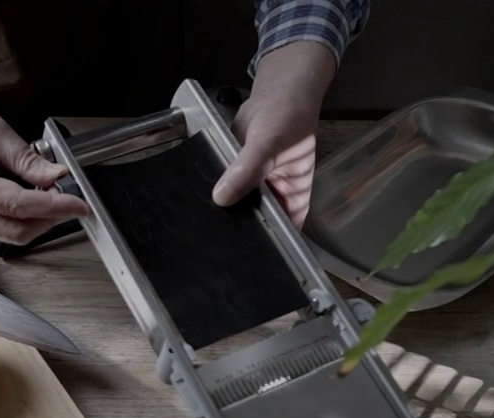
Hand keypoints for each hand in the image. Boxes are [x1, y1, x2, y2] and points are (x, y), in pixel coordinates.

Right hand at [0, 55, 86, 243]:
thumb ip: (26, 159)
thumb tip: (56, 177)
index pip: (16, 205)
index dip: (52, 207)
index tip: (78, 204)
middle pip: (15, 231)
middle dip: (48, 220)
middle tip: (69, 199)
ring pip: (9, 233)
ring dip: (37, 220)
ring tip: (54, 195)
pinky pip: (0, 224)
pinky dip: (23, 216)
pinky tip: (35, 196)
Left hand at [212, 42, 337, 227]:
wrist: (277, 91)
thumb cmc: (288, 117)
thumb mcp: (269, 145)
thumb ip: (247, 171)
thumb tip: (222, 196)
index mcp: (294, 200)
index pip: (281, 232)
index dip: (263, 243)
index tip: (239, 251)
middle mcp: (275, 198)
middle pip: (256, 222)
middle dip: (237, 226)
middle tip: (214, 238)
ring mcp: (255, 189)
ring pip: (238, 206)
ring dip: (224, 209)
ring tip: (204, 221)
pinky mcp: (237, 177)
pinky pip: (225, 188)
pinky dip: (215, 189)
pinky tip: (200, 196)